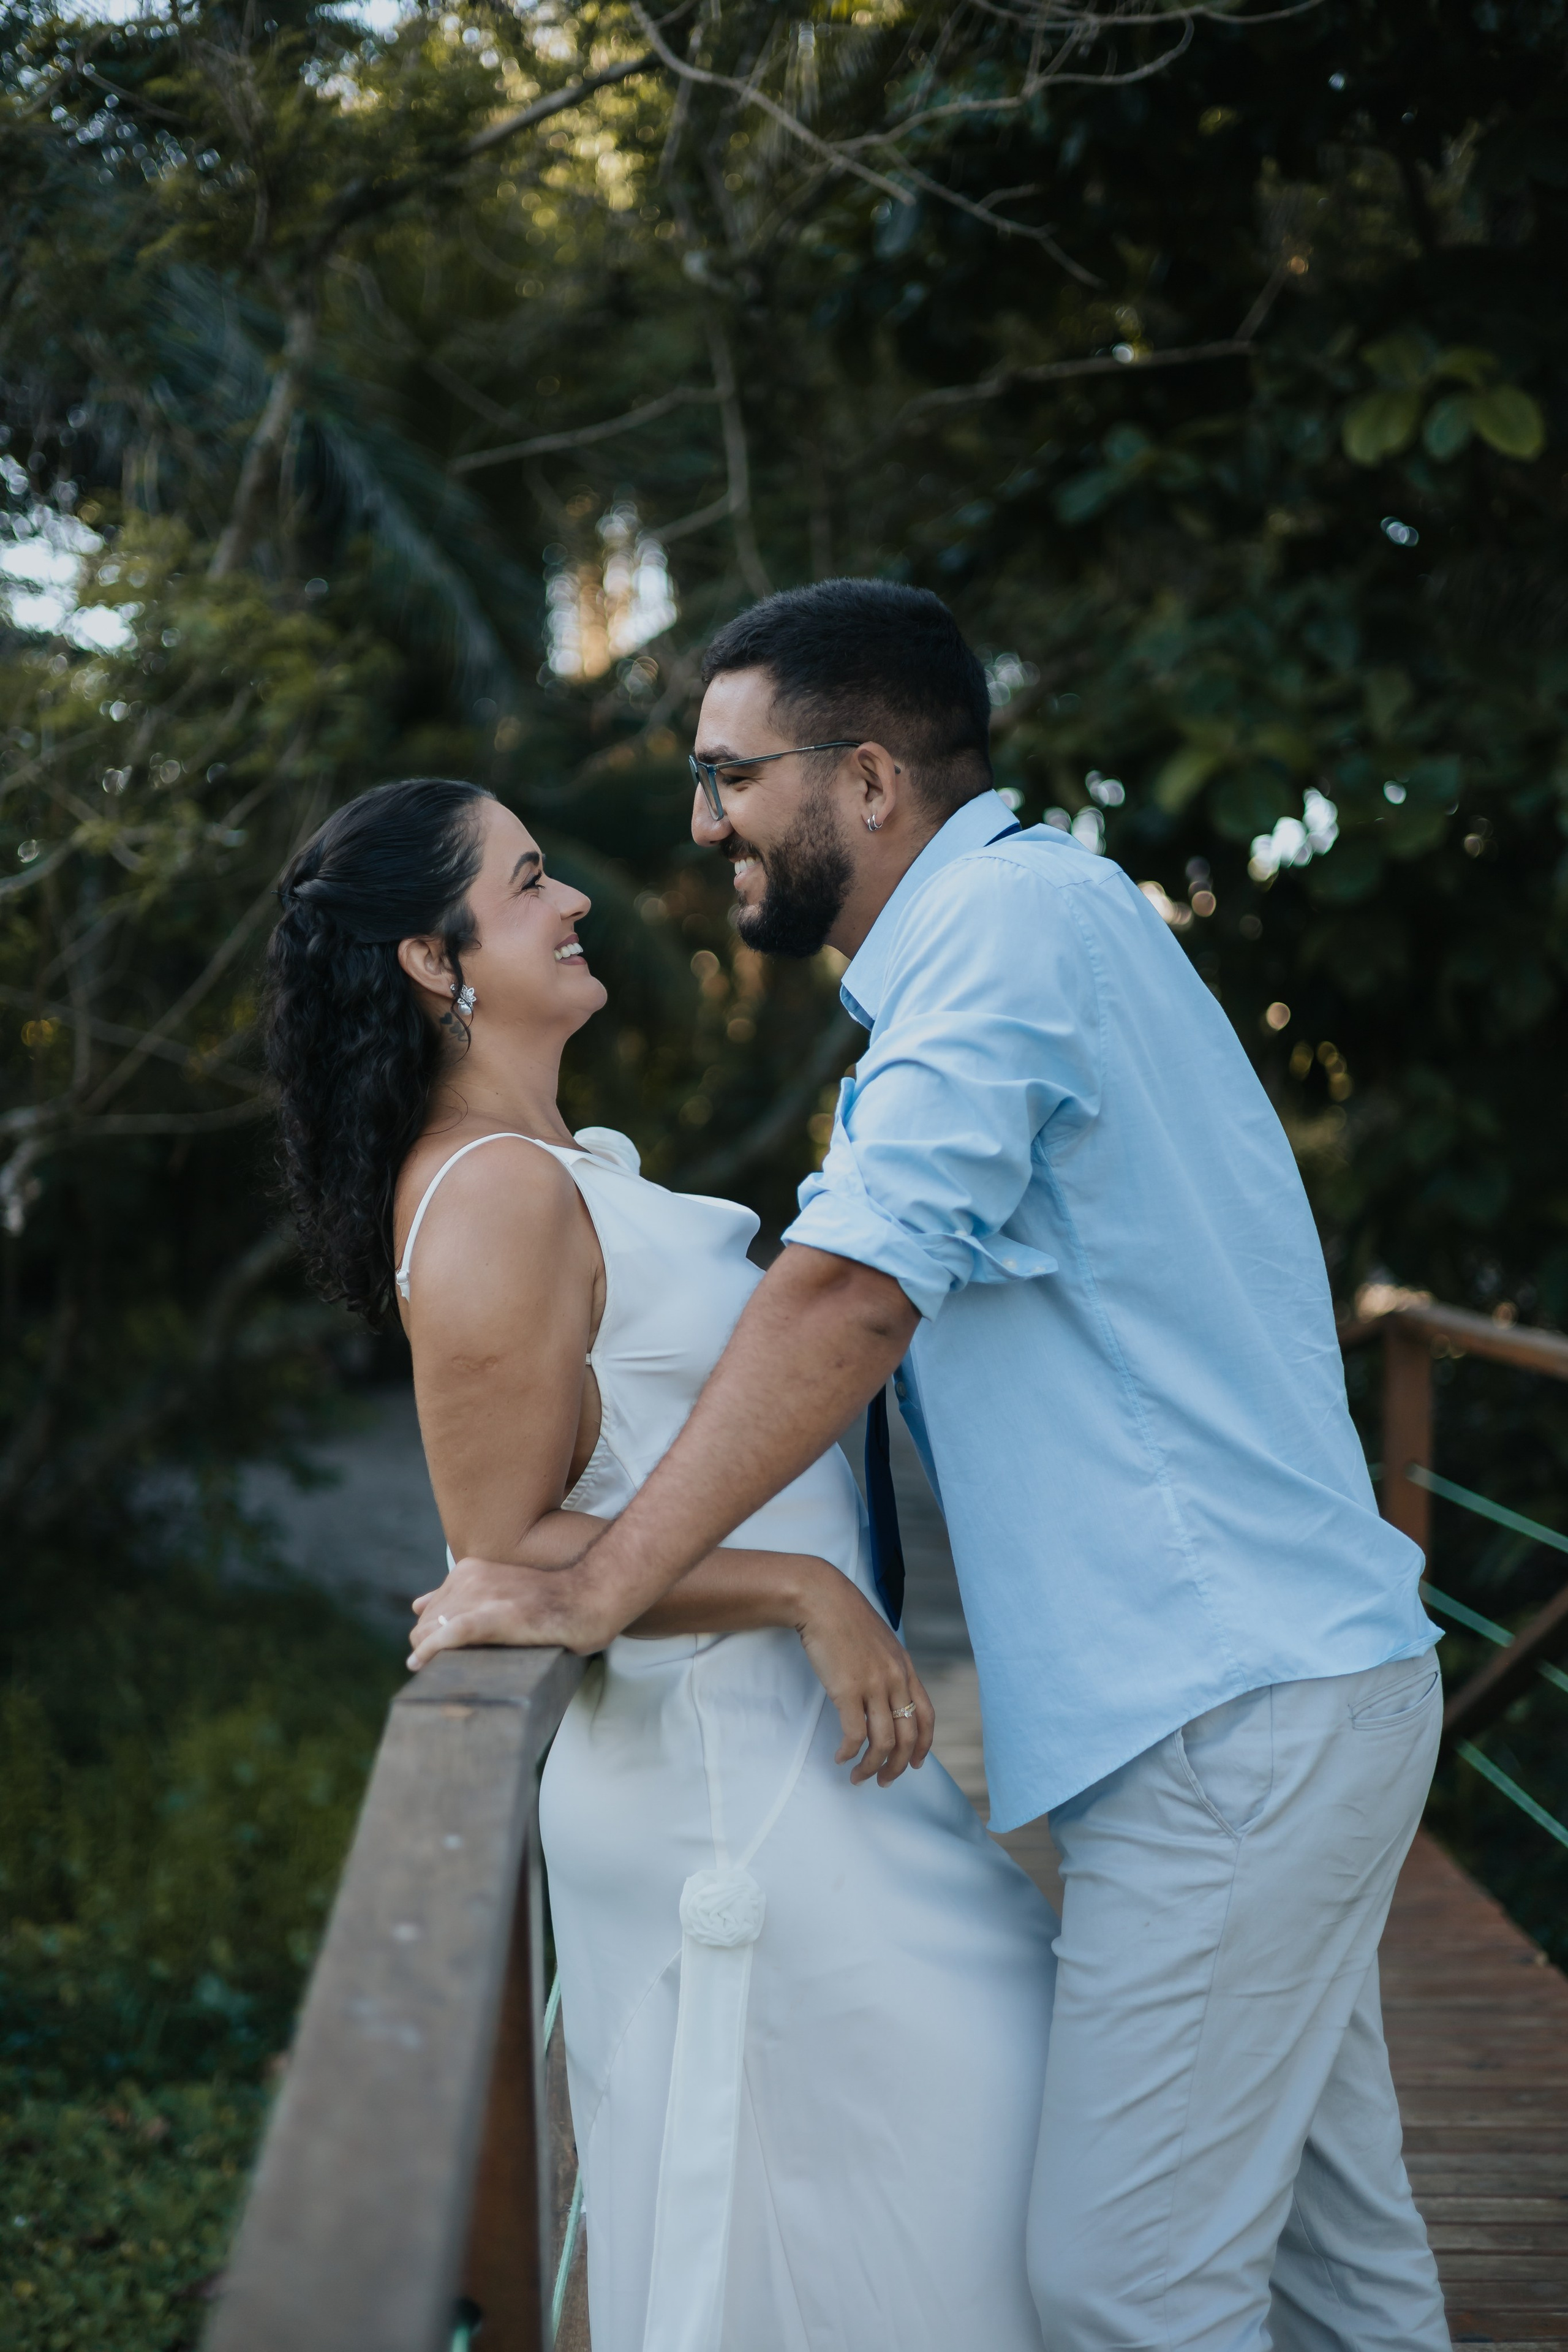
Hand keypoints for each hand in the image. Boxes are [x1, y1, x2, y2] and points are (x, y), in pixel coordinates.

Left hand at [407, 1555, 612, 1669]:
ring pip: (431, 1631)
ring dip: (430, 1654)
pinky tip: (422, 1665)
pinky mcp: (493, 1616)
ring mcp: (481, 1596)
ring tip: (445, 1674)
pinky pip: (448, 1636)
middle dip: (429, 1648)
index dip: (432, 1637)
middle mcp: (469, 1578)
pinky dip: (431, 1652)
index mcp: (469, 1570)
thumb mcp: (498, 1586)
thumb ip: (459, 1594)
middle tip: (450, 1670)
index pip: (430, 1611)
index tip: (443, 1655)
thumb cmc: (551, 1600)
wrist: (590, 1597)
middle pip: (426, 1624)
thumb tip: (417, 1605)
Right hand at [794, 1567, 934, 1786]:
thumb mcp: (880, 1642)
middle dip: (898, 1766)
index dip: (924, 1745)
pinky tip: (839, 1757)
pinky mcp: (847, 1690)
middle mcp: (895, 1679)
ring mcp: (873, 1685)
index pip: (927, 1716)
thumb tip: (884, 1693)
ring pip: (883, 1742)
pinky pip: (854, 1734)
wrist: (822, 1599)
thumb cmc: (845, 1618)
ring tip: (858, 1777)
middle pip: (908, 1736)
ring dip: (871, 1766)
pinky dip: (848, 1752)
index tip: (915, 1763)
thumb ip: (887, 1667)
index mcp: (905, 1668)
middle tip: (883, 1781)